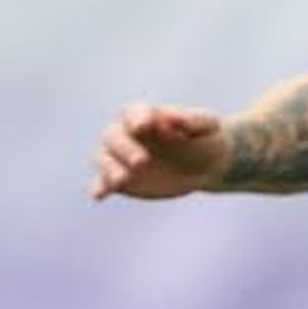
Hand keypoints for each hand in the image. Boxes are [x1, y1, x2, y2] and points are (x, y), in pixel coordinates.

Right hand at [90, 102, 231, 199]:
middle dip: (124, 148)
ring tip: (121, 180)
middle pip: (113, 136)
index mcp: (145, 115)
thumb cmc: (206, 139)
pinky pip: (103, 182)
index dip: (136, 118)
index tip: (143, 127)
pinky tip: (99, 196)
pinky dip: (99, 188)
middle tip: (142, 162)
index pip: (133, 112)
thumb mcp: (209, 126)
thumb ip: (194, 120)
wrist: (205, 166)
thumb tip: (173, 118)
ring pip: (104, 158)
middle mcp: (126, 134)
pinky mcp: (120, 179)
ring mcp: (120, 157)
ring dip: (110, 169)